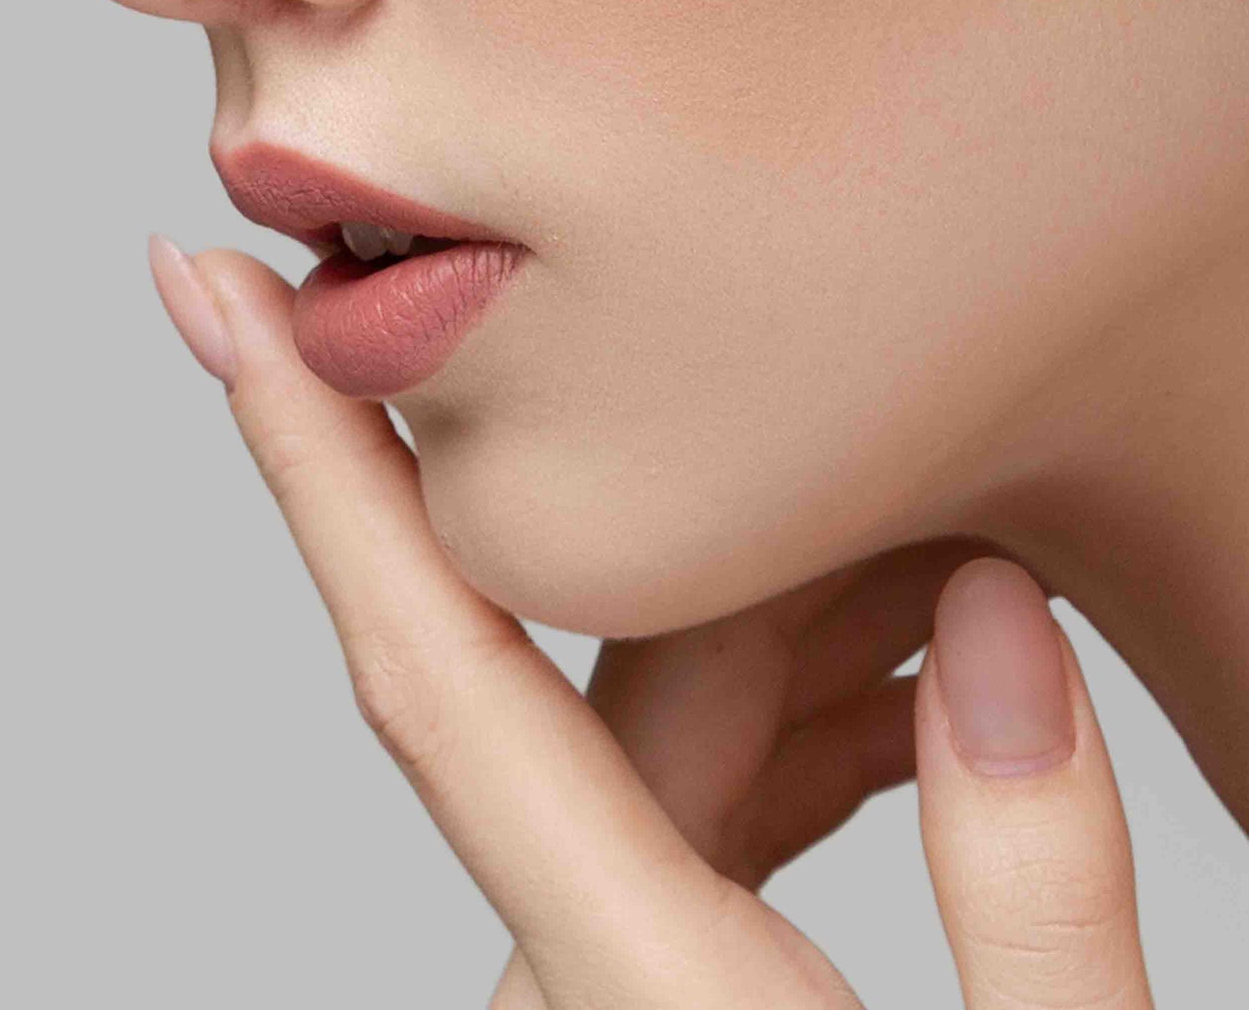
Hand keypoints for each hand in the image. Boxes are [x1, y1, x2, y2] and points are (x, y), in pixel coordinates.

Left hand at [149, 237, 1157, 1007]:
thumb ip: (1031, 889)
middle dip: (751, 539)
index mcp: (637, 984)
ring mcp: (614, 976)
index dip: (309, 470)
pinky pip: (694, 803)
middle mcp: (584, 971)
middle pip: (612, 674)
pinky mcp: (667, 982)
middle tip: (917, 460)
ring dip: (803, 641)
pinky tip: (927, 714)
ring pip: (663, 730)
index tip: (217, 306)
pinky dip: (805, 731)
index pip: (429, 669)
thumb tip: (997, 620)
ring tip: (964, 585)